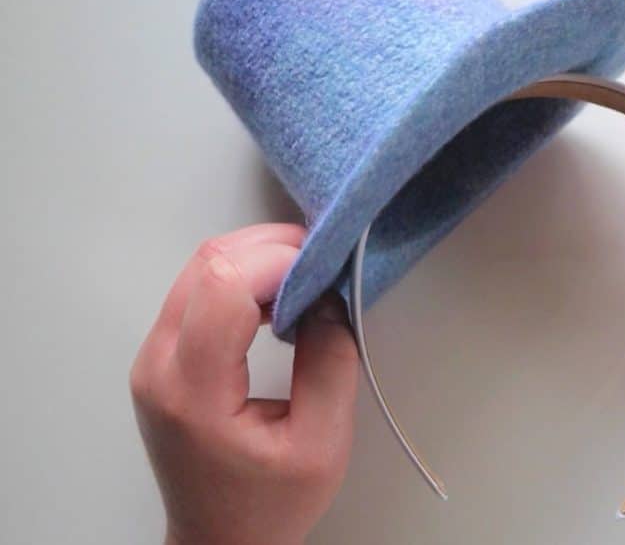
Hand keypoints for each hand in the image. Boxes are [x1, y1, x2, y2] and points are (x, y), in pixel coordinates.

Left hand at [130, 224, 357, 544]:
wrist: (221, 542)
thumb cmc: (271, 504)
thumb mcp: (322, 445)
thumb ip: (330, 365)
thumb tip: (331, 296)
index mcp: (192, 390)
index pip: (223, 284)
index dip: (280, 260)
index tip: (328, 271)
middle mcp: (158, 364)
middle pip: (207, 262)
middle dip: (272, 249)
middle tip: (324, 267)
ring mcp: (152, 357)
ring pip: (200, 267)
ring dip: (257, 258)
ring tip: (306, 280)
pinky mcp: (161, 356)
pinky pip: (198, 289)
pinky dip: (242, 277)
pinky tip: (277, 298)